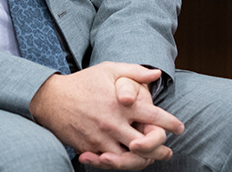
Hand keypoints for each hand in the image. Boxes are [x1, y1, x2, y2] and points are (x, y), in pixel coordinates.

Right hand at [30, 62, 183, 169]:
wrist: (52, 99)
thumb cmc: (84, 82)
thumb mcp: (109, 69)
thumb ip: (134, 72)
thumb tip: (156, 74)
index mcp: (122, 104)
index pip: (154, 117)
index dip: (171, 123)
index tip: (179, 128)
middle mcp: (114, 123)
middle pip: (145, 144)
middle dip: (160, 149)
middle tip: (168, 152)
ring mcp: (101, 138)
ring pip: (128, 159)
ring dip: (142, 161)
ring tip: (151, 160)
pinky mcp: (89, 148)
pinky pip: (109, 162)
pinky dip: (120, 164)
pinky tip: (128, 162)